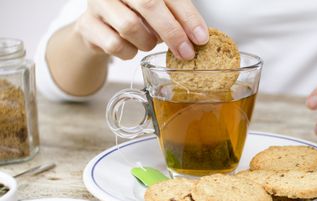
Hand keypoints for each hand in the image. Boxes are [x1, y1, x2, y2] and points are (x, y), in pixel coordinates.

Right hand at [75, 0, 207, 59]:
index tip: (201, 38)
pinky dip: (129, 52)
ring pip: (130, 27)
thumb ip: (179, 17)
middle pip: (149, 4)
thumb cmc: (135, 14)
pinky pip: (115, 45)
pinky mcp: (87, 24)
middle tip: (186, 52)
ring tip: (149, 41)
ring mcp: (99, 3)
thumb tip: (199, 37)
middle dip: (172, 32)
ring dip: (147, 42)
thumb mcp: (160, 9)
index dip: (188, 17)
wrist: (99, 25)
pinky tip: (131, 46)